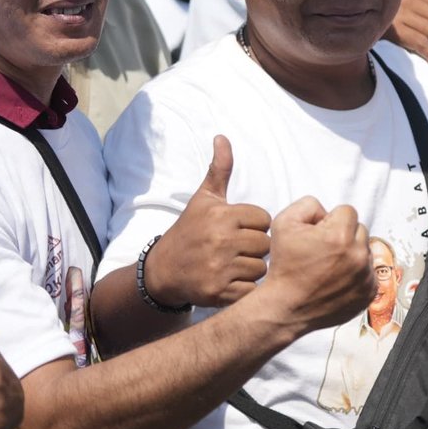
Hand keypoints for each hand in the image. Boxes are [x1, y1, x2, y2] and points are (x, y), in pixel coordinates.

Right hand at [144, 136, 270, 308]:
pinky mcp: (219, 292)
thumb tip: (222, 136)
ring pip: (261, 268)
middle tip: (234, 250)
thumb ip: (219, 170)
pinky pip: (251, 289)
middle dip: (254, 248)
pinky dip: (244, 289)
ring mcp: (219, 267)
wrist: (162, 272)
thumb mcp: (203, 199)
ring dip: (250, 269)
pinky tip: (229, 282)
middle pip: (265, 244)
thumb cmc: (189, 232)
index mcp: (222, 215)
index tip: (236, 230)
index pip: (264, 219)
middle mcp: (221, 240)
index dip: (253, 226)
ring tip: (231, 265)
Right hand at [260, 198, 376, 334]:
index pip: (347, 211)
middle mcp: (358, 255)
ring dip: (351, 254)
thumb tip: (326, 210)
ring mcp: (366, 275)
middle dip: (343, 235)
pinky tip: (336, 279)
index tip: (318, 235)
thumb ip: (308, 205)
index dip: (330, 220)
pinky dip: (356, 273)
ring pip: (365, 250)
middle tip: (323, 251)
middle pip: (359, 229)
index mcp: (340, 236)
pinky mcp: (369, 292)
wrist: (286, 309)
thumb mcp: (284, 223)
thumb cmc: (284, 268)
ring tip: (329, 267)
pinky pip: (369, 272)